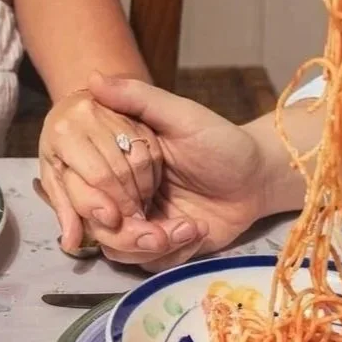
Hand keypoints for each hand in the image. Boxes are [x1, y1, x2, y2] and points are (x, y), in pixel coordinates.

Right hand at [48, 72, 267, 270]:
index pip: (82, 188)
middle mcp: (124, 193)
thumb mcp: (181, 115)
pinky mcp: (165, 246)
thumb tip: (93, 77)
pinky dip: (173, 253)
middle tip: (160, 229)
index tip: (118, 207)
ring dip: (152, 247)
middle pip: (97, 227)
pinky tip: (197, 231)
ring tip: (187, 228)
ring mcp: (143, 221)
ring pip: (119, 251)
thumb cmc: (221, 141)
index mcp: (118, 162)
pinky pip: (150, 264)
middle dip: (127, 236)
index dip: (92, 203)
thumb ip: (138, 99)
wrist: (259, 177)